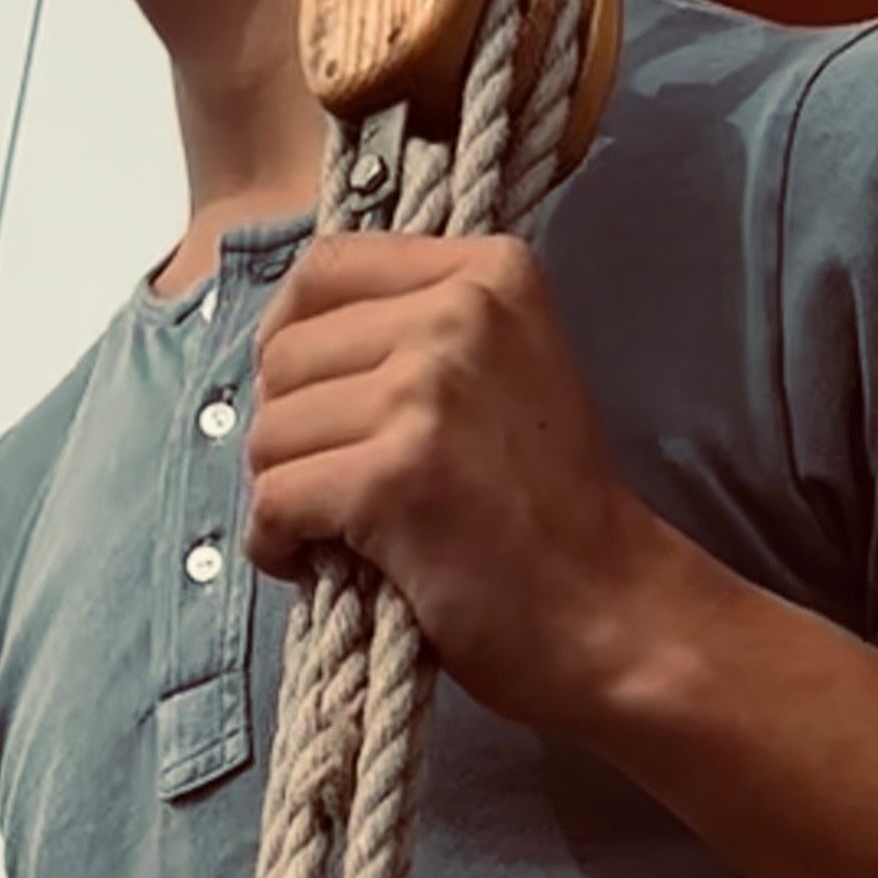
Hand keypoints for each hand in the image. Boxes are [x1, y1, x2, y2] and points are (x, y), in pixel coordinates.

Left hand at [244, 233, 711, 737]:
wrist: (608, 610)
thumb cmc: (546, 507)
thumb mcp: (505, 370)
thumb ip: (416, 330)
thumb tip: (281, 342)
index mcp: (490, 273)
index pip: (327, 268)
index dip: (287, 337)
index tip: (303, 399)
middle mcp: (462, 311)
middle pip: (285, 354)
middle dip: (285, 432)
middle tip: (328, 483)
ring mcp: (429, 390)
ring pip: (270, 431)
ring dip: (281, 492)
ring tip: (334, 529)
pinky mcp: (396, 475)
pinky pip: (274, 498)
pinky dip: (276, 543)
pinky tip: (314, 562)